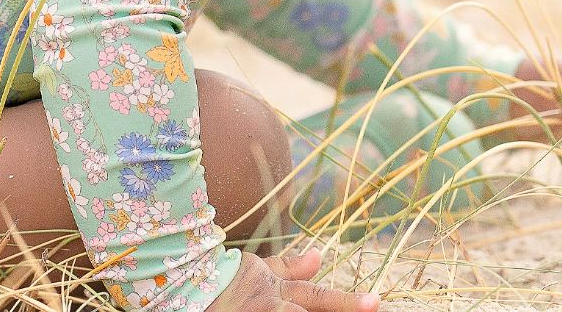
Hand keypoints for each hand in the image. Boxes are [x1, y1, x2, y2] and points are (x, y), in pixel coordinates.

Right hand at [207, 248, 378, 311]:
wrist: (186, 284)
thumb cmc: (226, 277)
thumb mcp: (258, 268)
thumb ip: (289, 267)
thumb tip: (319, 255)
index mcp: (276, 291)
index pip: (318, 296)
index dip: (347, 302)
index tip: (375, 302)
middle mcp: (270, 308)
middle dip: (337, 308)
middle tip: (369, 306)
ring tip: (326, 308)